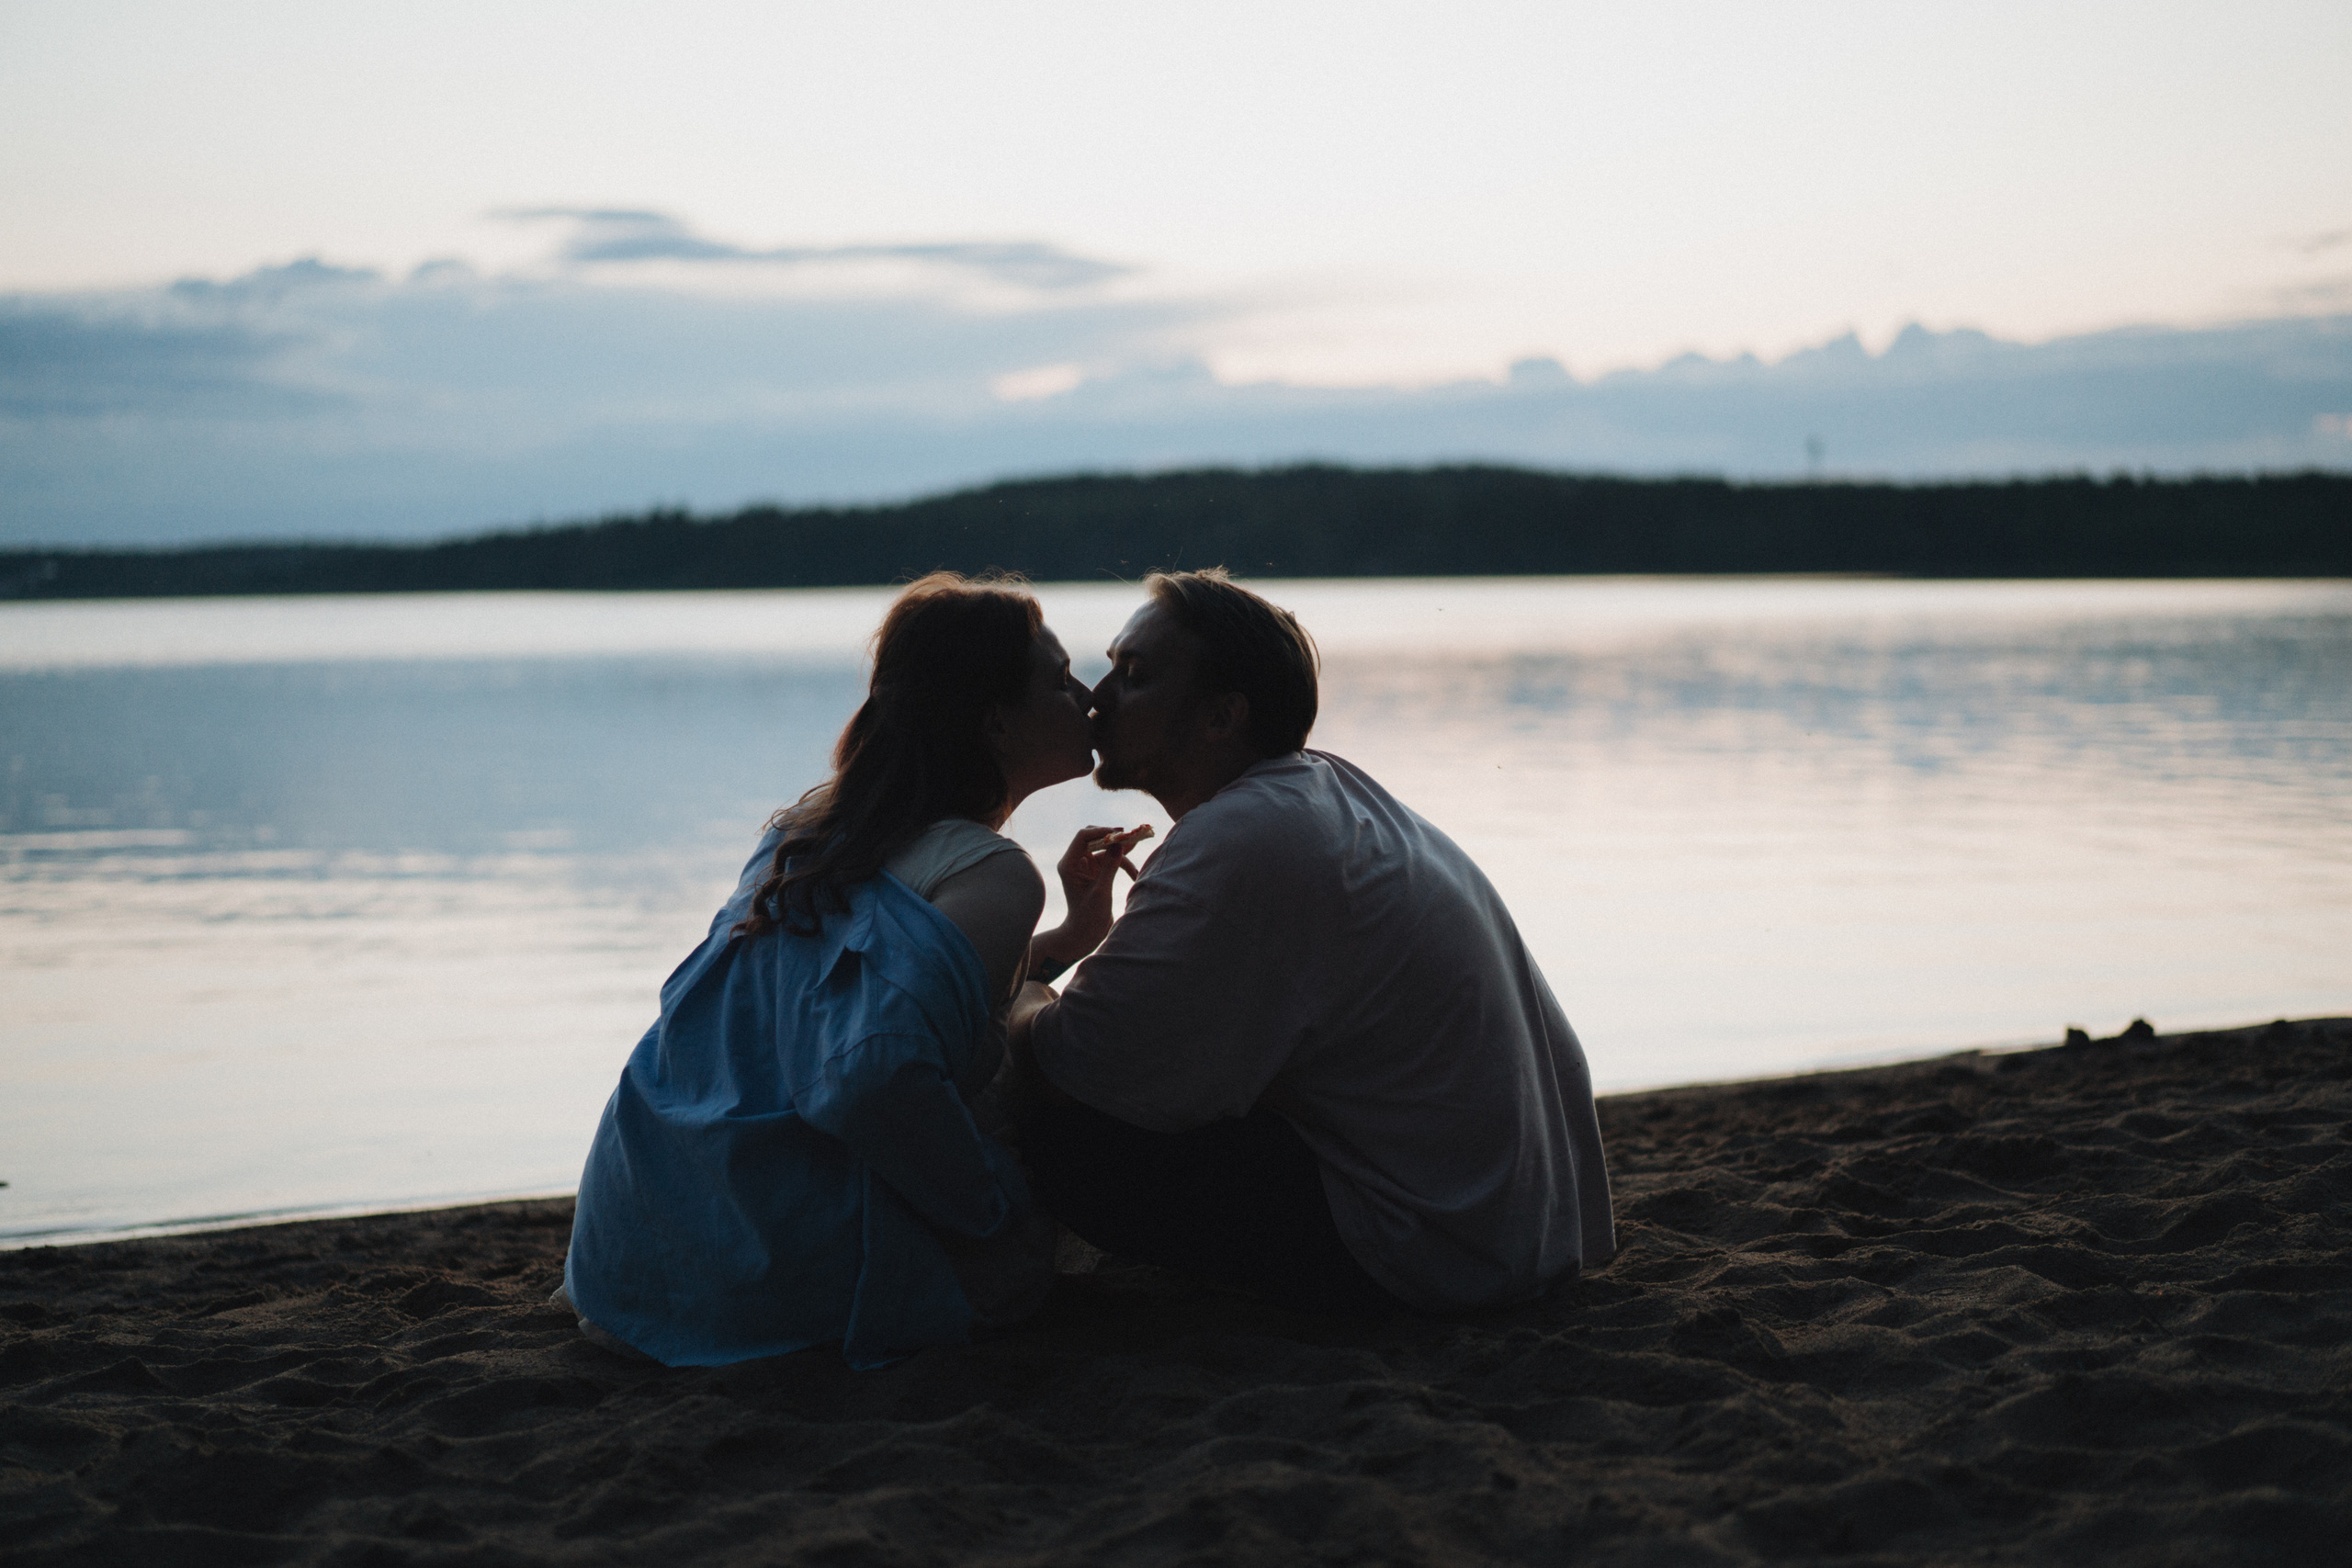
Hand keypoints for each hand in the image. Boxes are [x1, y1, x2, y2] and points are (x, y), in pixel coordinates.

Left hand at [1030, 824, 1151, 965]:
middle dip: (1113, 838)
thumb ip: (1110, 867)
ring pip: (1106, 848)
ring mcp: (1086, 865)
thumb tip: (1119, 844)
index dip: (1101, 832)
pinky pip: (1111, 860)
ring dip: (1121, 851)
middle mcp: (1076, 861)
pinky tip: (1135, 874)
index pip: (1083, 837)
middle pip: (1094, 837)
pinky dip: (1123, 864)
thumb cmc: (1088, 916)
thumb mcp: (1101, 891)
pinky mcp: (1096, 871)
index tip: (1120, 834)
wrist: (1086, 934)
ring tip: (1138, 846)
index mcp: (1069, 864)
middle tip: (1132, 837)